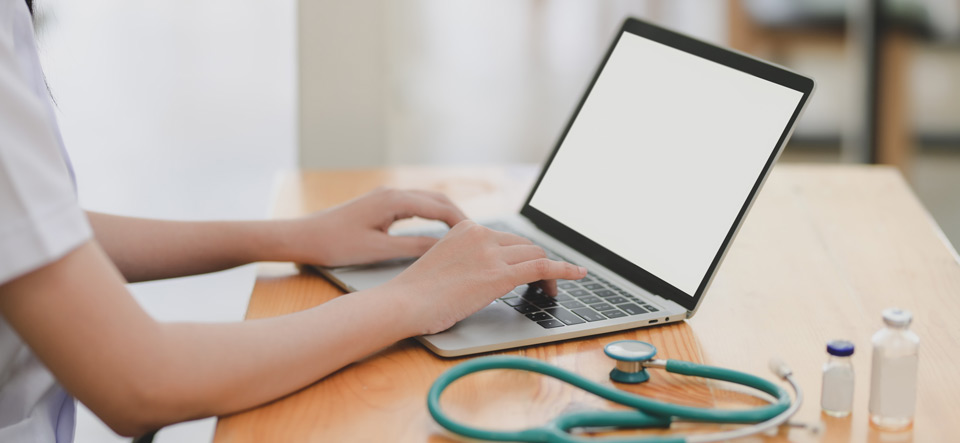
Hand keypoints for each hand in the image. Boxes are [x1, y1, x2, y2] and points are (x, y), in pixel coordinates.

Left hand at [287, 188, 467, 266]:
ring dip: (446, 214)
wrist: (302, 236)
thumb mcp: (378, 250)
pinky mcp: (380, 205)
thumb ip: (413, 248)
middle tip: (477, 236)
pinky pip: (414, 206)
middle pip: (437, 199)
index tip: (478, 237)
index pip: (439, 207)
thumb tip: (443, 249)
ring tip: (463, 234)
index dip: (461, 223)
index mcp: (394, 200)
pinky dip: (430, 215)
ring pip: (426, 201)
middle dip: (459, 216)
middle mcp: (392, 193)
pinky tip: (436, 229)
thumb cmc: (335, 244)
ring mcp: (385, 197)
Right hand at [381, 221, 586, 334]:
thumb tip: (485, 275)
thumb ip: (466, 261)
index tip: (531, 267)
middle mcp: (481, 234)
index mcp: (466, 228)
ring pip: (536, 255)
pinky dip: (564, 270)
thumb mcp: (443, 264)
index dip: (523, 255)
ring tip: (555, 288)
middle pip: (525, 245)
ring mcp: (491, 253)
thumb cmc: (416, 295)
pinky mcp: (499, 274)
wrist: (403, 304)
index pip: (507, 238)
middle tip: (544, 283)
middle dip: (538, 262)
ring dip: (551, 272)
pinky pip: (542, 267)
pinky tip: (578, 275)